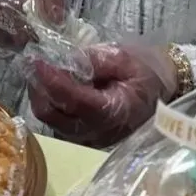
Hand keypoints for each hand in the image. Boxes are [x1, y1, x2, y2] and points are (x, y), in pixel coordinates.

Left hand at [28, 44, 178, 146]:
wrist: (160, 92)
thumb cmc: (145, 72)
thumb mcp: (124, 57)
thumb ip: (94, 59)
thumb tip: (64, 59)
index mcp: (115, 111)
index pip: (75, 100)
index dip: (52, 80)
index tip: (36, 60)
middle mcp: (99, 132)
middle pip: (54, 115)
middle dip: (39, 87)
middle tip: (35, 61)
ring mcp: (89, 138)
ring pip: (51, 120)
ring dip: (41, 95)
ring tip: (42, 70)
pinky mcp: (84, 137)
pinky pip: (57, 122)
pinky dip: (50, 102)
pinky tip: (53, 84)